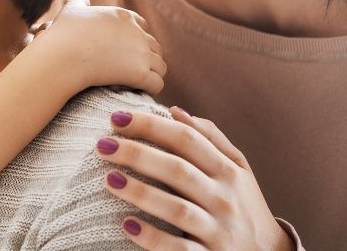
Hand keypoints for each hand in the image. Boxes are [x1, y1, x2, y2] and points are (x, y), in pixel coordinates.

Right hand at [33, 0, 166, 96]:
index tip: (127, 51)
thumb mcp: (70, 11)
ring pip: (161, 66)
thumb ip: (79, 3)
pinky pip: (157, 84)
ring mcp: (141, 53)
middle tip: (133, 71)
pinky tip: (139, 92)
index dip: (138, 39)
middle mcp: (136, 32)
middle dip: (147, 59)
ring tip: (138, 84)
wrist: (62, 57)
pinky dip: (151, 89)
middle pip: (155, 47)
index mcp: (122, 16)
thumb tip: (84, 0)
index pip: (143, 26)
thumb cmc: (63, 35)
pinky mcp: (140, 73)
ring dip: (151, 75)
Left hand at [97, 107, 293, 250]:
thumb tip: (176, 110)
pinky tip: (127, 225)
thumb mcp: (238, 168)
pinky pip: (179, 249)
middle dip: (137, 154)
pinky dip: (153, 238)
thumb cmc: (245, 204)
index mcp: (228, 171)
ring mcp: (219, 231)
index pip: (187, 139)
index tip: (117, 117)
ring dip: (141, 193)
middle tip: (102, 144)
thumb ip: (211, 138)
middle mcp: (225, 198)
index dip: (151, 125)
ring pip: (177, 209)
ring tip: (108, 179)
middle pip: (177, 170)